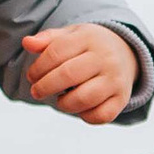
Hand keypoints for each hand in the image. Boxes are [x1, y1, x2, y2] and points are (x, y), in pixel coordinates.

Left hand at [21, 23, 138, 124]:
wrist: (125, 53)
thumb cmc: (88, 47)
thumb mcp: (70, 36)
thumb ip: (47, 40)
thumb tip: (27, 43)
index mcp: (89, 38)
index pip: (56, 53)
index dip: (38, 68)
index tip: (31, 76)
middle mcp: (105, 58)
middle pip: (68, 75)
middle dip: (45, 87)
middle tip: (36, 92)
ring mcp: (115, 80)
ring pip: (84, 99)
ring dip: (64, 104)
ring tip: (60, 100)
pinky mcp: (121, 99)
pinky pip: (100, 116)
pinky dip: (85, 116)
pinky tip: (79, 108)